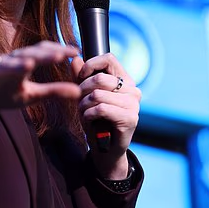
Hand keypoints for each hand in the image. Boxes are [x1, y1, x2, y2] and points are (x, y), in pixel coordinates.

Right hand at [0, 41, 80, 119]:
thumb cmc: (3, 92)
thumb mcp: (31, 94)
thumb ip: (54, 91)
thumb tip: (79, 92)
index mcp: (20, 64)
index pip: (40, 52)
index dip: (56, 50)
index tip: (75, 51)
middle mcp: (5, 64)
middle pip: (24, 56)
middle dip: (41, 55)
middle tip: (59, 55)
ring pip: (1, 68)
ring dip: (14, 66)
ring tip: (28, 65)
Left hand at [71, 53, 140, 178]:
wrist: (105, 149)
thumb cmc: (96, 120)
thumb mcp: (85, 96)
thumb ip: (80, 77)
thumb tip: (74, 58)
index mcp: (124, 80)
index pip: (109, 58)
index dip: (90, 65)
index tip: (80, 77)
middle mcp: (132, 89)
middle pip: (99, 78)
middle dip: (82, 90)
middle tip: (80, 102)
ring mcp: (133, 104)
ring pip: (97, 94)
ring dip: (84, 105)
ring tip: (85, 113)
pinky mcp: (130, 118)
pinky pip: (101, 108)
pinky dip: (89, 114)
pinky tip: (90, 120)